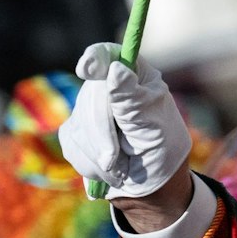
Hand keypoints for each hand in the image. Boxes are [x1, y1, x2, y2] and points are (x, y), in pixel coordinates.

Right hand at [59, 42, 191, 201]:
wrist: (153, 182)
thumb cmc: (163, 147)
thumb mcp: (155, 124)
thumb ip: (133, 100)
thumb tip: (116, 69)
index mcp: (135, 76)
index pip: (109, 54)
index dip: (95, 58)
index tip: (86, 69)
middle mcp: (108, 87)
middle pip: (91, 96)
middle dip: (102, 132)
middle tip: (115, 158)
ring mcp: (87, 109)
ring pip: (79, 126)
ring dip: (101, 155)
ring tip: (122, 165)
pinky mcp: (74, 132)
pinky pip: (74, 147)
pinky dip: (92, 166)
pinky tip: (111, 169)